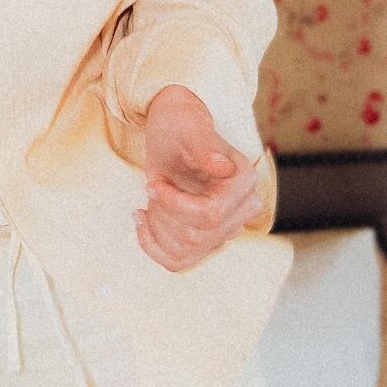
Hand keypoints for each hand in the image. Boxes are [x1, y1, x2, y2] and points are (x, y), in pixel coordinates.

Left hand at [135, 85, 267, 272]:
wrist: (174, 133)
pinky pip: (179, 262)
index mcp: (245, 181)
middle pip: (197, 235)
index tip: (153, 183)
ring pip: (186, 250)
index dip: (174, 204)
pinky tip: (141, 220)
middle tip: (151, 187)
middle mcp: (245, 208)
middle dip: (163, 214)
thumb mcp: (188, 126)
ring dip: (156, 227)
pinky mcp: (209, 240)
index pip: (209, 214)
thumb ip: (204, 146)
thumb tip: (223, 167)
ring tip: (150, 199)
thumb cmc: (181, 124)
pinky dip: (152, 247)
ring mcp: (228, 227)